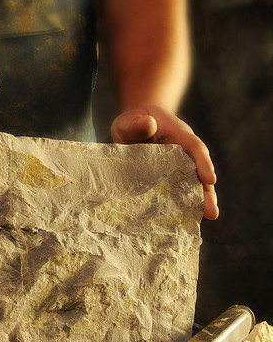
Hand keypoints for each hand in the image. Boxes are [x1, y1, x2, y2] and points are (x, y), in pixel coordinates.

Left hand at [111, 105, 217, 220]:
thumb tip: (148, 125)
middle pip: (199, 171)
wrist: (133, 129)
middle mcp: (184, 153)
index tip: (210, 180)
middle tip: (212, 211)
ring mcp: (178, 167)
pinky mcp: (169, 179)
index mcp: (178, 135)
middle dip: (206, 191)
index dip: (204, 163)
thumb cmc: (132, 124)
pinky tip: (183, 219)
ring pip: (192, 185)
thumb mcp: (129, 121)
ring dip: (199, 201)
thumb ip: (136, 123)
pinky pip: (178, 192)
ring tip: (207, 217)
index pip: (194, 147)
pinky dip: (182, 205)